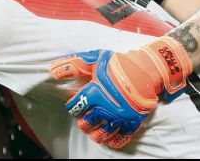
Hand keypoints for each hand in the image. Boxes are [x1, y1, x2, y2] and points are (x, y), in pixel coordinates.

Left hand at [49, 38, 192, 148]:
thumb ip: (74, 65)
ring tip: (95, 125)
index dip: (72, 105)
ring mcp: (120, 117)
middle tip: (86, 115)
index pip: (74, 107)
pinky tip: (109, 132)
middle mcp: (107, 108)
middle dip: (83, 120)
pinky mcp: (132, 123)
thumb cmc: (119, 64)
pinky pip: (119, 140)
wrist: (148, 70)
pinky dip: (112, 140)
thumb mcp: (95, 59)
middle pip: (85, 124)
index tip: (76, 102)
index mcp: (95, 92)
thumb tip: (52, 69)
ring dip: (95, 131)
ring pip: (100, 135)